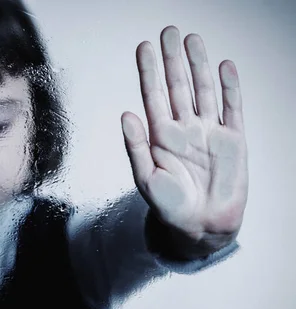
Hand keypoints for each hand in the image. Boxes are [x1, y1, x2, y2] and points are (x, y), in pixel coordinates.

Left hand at [121, 26, 247, 252]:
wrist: (200, 226)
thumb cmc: (169, 205)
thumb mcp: (145, 177)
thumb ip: (135, 146)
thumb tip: (126, 113)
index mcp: (160, 136)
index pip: (153, 95)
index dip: (148, 71)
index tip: (144, 47)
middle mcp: (184, 128)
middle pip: (177, 86)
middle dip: (172, 59)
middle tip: (169, 32)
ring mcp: (208, 131)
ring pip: (203, 91)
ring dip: (199, 66)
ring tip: (193, 40)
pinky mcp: (233, 139)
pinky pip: (232, 108)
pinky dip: (230, 88)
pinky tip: (224, 67)